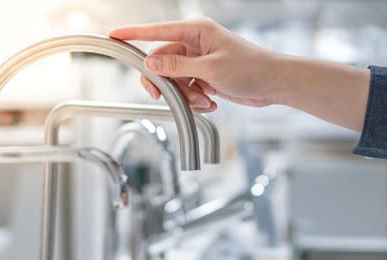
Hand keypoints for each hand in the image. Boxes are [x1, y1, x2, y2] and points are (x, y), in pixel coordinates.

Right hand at [108, 18, 279, 112]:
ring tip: (205, 99)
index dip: (133, 34)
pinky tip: (212, 101)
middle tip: (163, 95)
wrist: (274, 84)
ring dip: (185, 94)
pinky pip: (186, 88)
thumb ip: (177, 66)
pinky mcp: (204, 76)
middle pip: (161, 61)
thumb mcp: (210, 69)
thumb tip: (150, 61)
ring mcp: (199, 60)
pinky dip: (195, 99)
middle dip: (165, 82)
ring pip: (174, 79)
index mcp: (196, 31)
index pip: (156, 31)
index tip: (113, 35)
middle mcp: (195, 43)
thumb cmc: (251, 68)